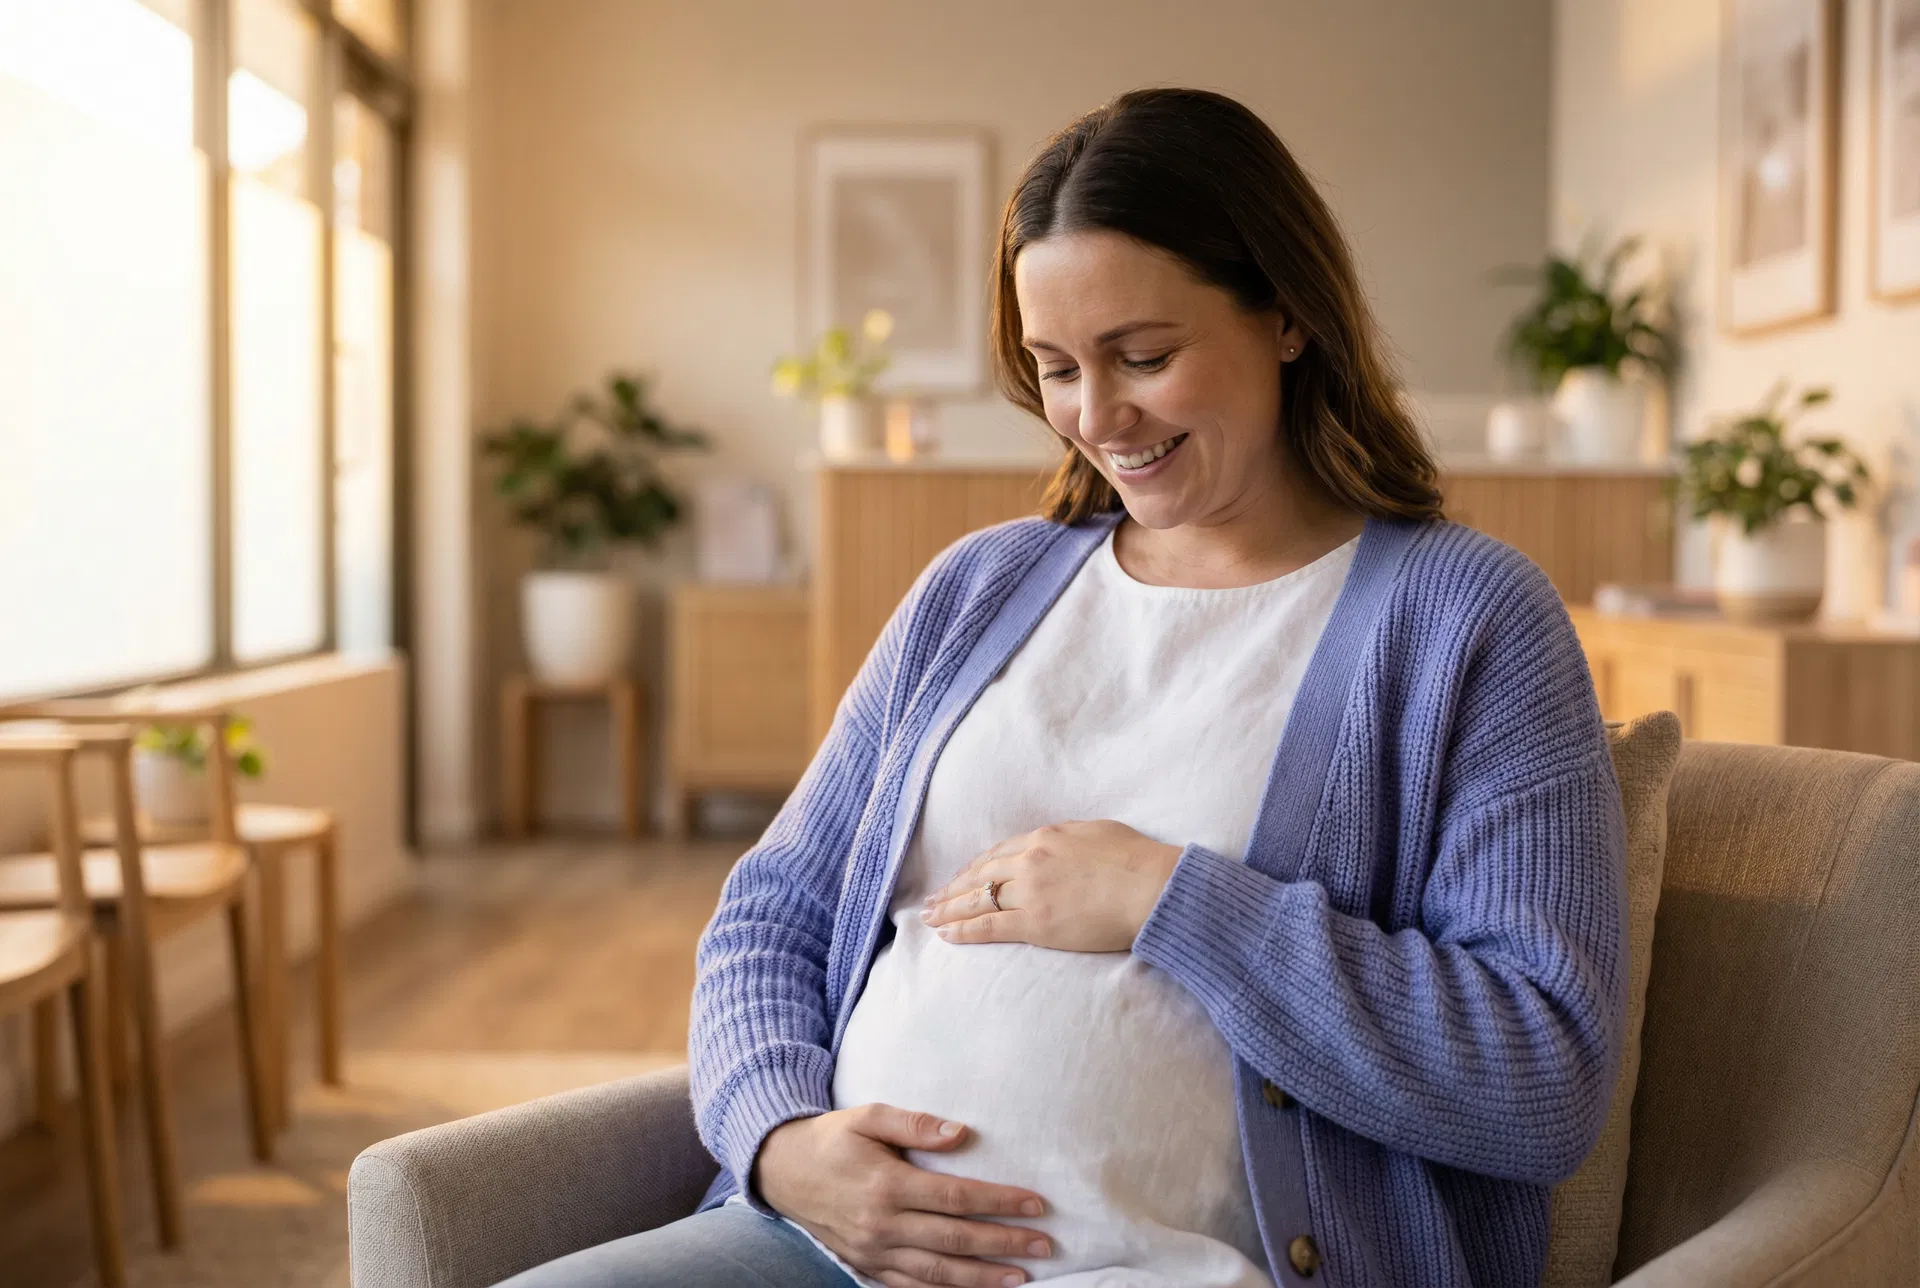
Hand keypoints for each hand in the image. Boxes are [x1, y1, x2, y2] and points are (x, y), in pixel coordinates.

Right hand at [752, 1104, 1052, 1287]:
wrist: (781, 1171)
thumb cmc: (833, 1138)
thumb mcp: (869, 1116)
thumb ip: (915, 1123)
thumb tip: (961, 1133)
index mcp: (886, 1184)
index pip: (955, 1198)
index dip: (999, 1202)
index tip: (1035, 1204)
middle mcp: (882, 1224)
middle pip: (954, 1240)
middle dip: (1003, 1243)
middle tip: (1044, 1243)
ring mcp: (873, 1252)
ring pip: (937, 1273)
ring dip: (982, 1277)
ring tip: (1022, 1276)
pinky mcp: (866, 1266)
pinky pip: (911, 1287)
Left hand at [920, 820, 1182, 951]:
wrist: (1151, 887)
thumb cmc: (1135, 860)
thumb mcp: (1096, 833)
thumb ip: (1068, 839)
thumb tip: (1058, 845)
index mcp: (1044, 837)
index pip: (997, 853)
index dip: (974, 868)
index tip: (961, 878)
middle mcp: (1029, 861)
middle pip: (979, 875)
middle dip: (952, 889)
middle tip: (932, 900)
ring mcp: (1029, 892)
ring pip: (977, 900)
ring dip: (949, 910)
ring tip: (930, 918)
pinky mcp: (1035, 923)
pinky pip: (989, 926)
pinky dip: (964, 930)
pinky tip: (948, 934)